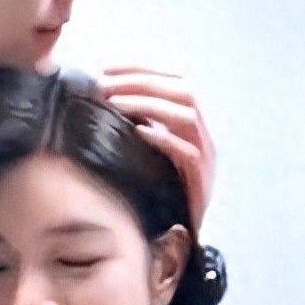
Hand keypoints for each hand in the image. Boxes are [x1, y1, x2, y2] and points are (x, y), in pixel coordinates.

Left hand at [97, 65, 215, 233]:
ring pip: (187, 116)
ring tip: (114, 103)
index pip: (174, 81)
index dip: (142, 69)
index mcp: (192, 124)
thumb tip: (98, 101)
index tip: (106, 67)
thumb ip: (134, 127)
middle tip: (104, 84)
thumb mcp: (145, 153)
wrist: (182, 236)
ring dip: (148, 104)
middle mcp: (203, 136)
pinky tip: (139, 132)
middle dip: (142, 82)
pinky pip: (188, 153)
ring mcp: (205, 158)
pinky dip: (164, 138)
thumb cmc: (157, 193)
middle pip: (183, 91)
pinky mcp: (201, 182)